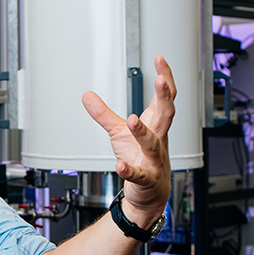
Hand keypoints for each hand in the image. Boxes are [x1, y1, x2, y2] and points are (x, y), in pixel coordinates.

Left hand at [81, 56, 176, 225]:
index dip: (165, 79)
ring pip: (153, 144)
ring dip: (143, 132)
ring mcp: (154, 160)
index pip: (165, 98)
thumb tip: (86, 96)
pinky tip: (120, 165)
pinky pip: (139, 175)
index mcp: (155, 126)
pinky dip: (129, 170)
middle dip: (165, 97)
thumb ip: (103, 114)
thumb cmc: (139, 159)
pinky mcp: (146, 179)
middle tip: (161, 81)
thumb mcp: (118, 133)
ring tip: (131, 120)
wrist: (149, 194)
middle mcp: (158, 140)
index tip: (160, 60)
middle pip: (166, 115)